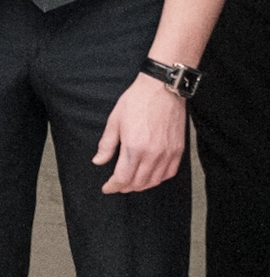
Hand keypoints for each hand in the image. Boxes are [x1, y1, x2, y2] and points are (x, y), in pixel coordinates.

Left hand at [97, 74, 187, 193]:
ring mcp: (168, 153)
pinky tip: (151, 176)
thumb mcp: (114, 121)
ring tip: (131, 183)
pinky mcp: (178, 150)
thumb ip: (107, 145)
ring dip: (141, 185)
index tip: (107, 188)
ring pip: (154, 181)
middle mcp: (153, 154)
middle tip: (117, 186)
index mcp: (134, 148)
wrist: (162, 89)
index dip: (113, 186)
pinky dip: (158, 179)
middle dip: (125, 187)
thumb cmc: (136, 101)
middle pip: (138, 182)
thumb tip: (98, 161)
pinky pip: (169, 173)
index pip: (123, 178)